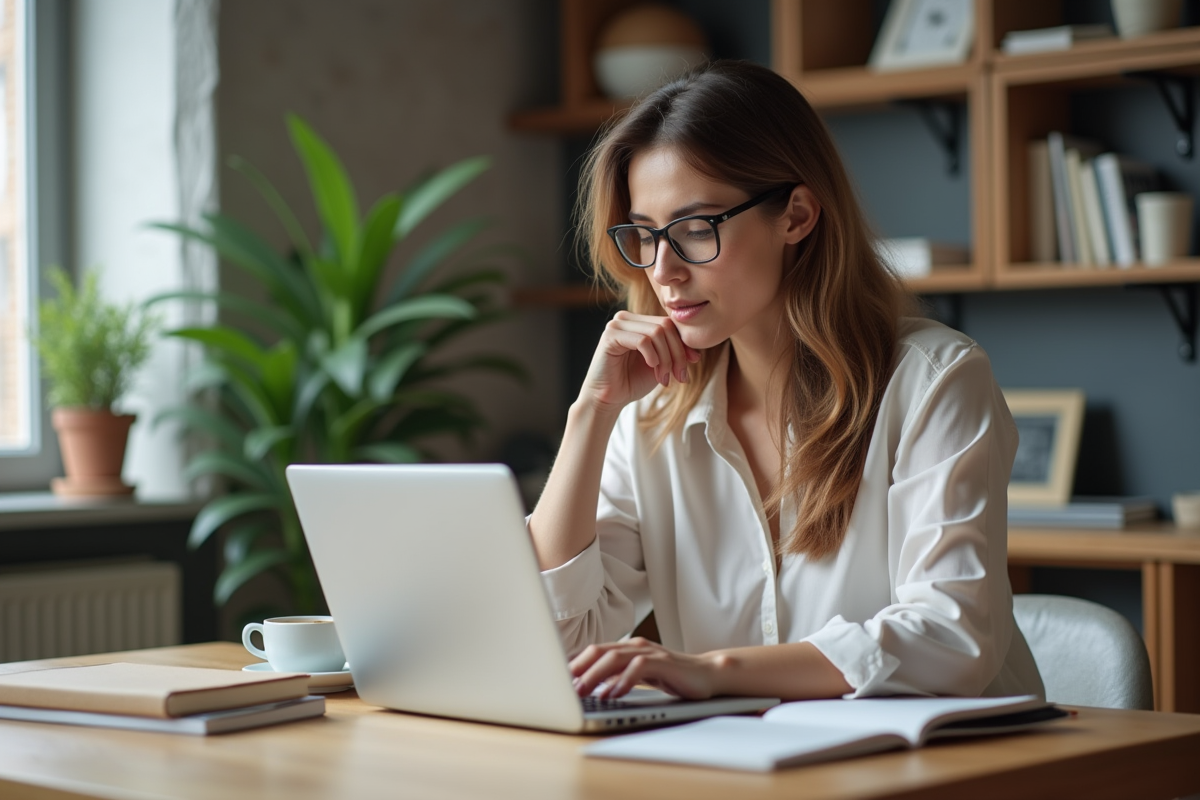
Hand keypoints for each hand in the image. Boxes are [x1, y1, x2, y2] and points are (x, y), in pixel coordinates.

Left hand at [569, 638, 720, 700]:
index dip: (575, 663)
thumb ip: (617, 677)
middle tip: (564, 686)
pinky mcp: (664, 663)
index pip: (595, 651)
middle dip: (580, 668)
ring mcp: (650, 653)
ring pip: (615, 658)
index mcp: (627, 648)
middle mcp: (636, 646)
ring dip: (596, 675)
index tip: (558, 679)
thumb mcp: (639, 676)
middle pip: (600, 652)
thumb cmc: (672, 676)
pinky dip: (623, 680)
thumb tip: (590, 686)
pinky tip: (614, 693)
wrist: (707, 675)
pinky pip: (639, 668)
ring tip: (582, 691)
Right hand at [578, 311, 700, 412]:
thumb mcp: (661, 364)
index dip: (684, 343)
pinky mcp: (610, 336)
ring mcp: (617, 324)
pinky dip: (652, 356)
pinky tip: (651, 368)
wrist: (609, 399)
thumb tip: (697, 352)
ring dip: (666, 358)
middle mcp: (627, 318)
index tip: (691, 365)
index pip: (670, 323)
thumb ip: (676, 352)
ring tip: (664, 377)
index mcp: (639, 321)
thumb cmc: (632, 381)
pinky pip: (642, 340)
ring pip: (656, 332)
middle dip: (677, 353)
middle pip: (665, 326)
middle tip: (679, 376)